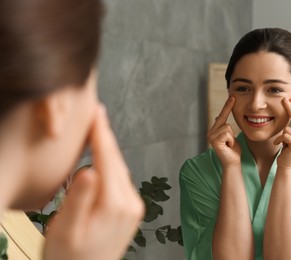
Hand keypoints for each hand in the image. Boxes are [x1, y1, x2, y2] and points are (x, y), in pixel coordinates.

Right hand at [44, 104, 144, 259]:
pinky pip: (120, 180)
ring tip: (96, 134)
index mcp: (114, 205)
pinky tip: (101, 163)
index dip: (101, 133)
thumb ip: (78, 199)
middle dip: (105, 138)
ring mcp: (133, 206)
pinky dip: (110, 167)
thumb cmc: (71, 257)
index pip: (107, 159)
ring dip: (107, 152)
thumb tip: (88, 170)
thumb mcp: (66, 230)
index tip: (97, 112)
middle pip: (116, 161)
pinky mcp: (131, 209)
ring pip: (119, 169)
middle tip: (97, 116)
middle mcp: (130, 203)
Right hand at [207, 96, 240, 167]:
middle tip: (229, 140)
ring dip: (232, 137)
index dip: (227, 106)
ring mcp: (211, 136)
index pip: (222, 115)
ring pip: (227, 127)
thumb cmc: (233, 151)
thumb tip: (217, 116)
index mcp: (214, 130)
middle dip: (230, 129)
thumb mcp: (230, 136)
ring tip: (229, 145)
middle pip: (224, 120)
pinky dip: (231, 140)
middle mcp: (210, 132)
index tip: (233, 97)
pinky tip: (228, 146)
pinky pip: (227, 133)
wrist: (232, 163)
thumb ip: (224, 127)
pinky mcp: (214, 141)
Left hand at [274, 98, 290, 169]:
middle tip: (284, 99)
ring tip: (280, 142)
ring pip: (287, 129)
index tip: (290, 99)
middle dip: (290, 108)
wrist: (287, 164)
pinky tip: (278, 144)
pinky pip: (285, 136)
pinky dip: (279, 139)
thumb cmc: (288, 150)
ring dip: (281, 135)